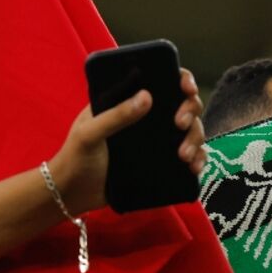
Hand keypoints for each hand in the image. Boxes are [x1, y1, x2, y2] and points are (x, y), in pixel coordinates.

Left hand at [50, 68, 205, 213]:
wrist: (73, 194)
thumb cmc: (75, 157)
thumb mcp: (89, 134)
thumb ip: (114, 116)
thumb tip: (147, 96)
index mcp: (124, 102)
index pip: (157, 81)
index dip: (178, 78)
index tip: (185, 87)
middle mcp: (143, 117)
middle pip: (181, 104)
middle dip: (189, 110)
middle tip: (180, 124)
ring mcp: (154, 139)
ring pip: (189, 130)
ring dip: (195, 138)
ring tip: (183, 156)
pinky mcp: (160, 161)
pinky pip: (189, 155)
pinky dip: (198, 158)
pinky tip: (194, 167)